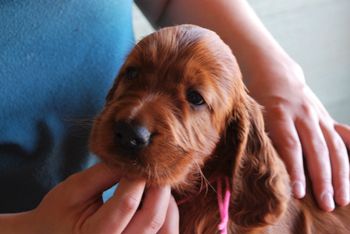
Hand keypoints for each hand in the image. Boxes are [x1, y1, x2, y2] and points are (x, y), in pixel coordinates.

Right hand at [1, 163, 178, 233]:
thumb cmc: (59, 214)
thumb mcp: (74, 189)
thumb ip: (103, 174)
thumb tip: (134, 158)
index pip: (126, 204)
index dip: (138, 177)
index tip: (141, 160)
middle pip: (152, 219)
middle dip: (159, 188)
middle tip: (156, 167)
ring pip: (165, 230)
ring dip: (166, 202)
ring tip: (155, 184)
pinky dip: (167, 215)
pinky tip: (158, 200)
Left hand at [247, 59, 349, 211]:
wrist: (274, 71)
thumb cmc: (257, 96)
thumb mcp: (252, 112)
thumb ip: (260, 134)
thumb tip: (260, 164)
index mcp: (280, 112)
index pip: (290, 145)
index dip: (296, 169)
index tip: (299, 193)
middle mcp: (303, 114)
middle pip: (317, 150)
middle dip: (323, 179)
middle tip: (326, 204)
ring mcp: (318, 115)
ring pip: (334, 146)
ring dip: (340, 174)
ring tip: (343, 198)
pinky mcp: (325, 116)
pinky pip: (343, 133)